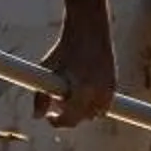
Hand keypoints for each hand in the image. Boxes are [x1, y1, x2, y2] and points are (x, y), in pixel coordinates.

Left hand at [37, 12, 115, 127]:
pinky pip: (104, 104)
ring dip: (83, 110)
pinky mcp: (114, 83)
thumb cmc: (65, 48)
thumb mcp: (48, 69)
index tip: (49, 116)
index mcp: (82, 90)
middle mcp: (99, 92)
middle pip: (83, 118)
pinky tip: (82, 88)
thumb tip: (36, 116)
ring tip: (71, 93)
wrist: (88, 28)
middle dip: (70, 114)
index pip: (71, 119)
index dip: (58, 121)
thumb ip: (40, 96)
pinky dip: (94, 102)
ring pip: (96, 113)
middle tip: (58, 102)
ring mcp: (109, 89)